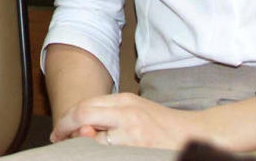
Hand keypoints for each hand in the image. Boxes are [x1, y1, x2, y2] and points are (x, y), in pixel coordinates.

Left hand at [52, 92, 200, 149]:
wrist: (196, 134)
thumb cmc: (162, 124)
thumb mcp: (135, 110)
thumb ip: (110, 114)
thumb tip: (81, 126)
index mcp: (124, 100)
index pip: (85, 106)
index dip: (67, 119)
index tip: (59, 131)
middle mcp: (127, 113)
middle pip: (83, 115)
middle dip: (66, 128)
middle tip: (59, 139)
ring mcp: (134, 132)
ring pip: (94, 138)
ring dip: (81, 144)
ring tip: (77, 150)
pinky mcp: (140, 149)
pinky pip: (110, 153)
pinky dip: (99, 154)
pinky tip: (97, 156)